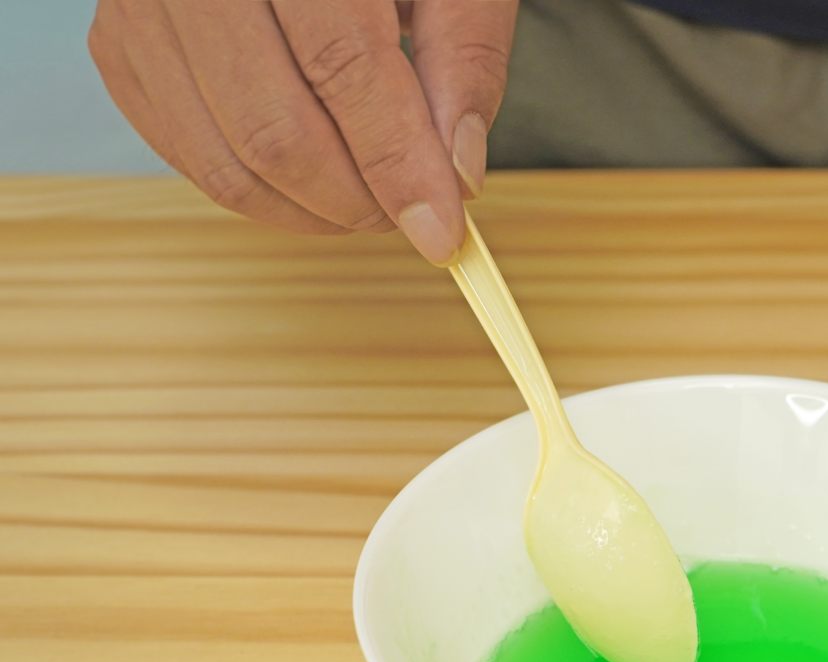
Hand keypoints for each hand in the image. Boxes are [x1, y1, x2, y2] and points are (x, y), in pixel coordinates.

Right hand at [88, 0, 516, 264]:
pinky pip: (186, 153)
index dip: (397, 164)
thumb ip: (464, 60)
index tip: (442, 231)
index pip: (341, 66)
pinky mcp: (120, 44)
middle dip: (357, 201)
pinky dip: (259, 191)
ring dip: (311, 211)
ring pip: (224, 160)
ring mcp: (142, 5)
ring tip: (371, 201)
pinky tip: (313, 181)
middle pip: (274, 130)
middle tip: (414, 214)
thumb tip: (458, 176)